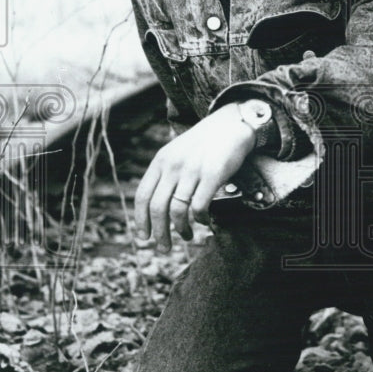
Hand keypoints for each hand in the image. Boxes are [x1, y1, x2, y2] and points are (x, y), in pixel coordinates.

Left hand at [134, 104, 255, 251]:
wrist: (231, 124)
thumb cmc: (204, 143)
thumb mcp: (177, 152)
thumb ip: (165, 174)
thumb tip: (156, 207)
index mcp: (161, 161)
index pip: (143, 196)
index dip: (141, 220)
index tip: (144, 236)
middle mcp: (173, 166)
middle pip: (158, 208)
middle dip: (159, 233)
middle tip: (164, 248)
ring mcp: (193, 170)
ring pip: (178, 210)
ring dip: (180, 230)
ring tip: (187, 237)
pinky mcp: (213, 174)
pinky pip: (200, 206)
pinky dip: (200, 219)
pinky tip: (204, 222)